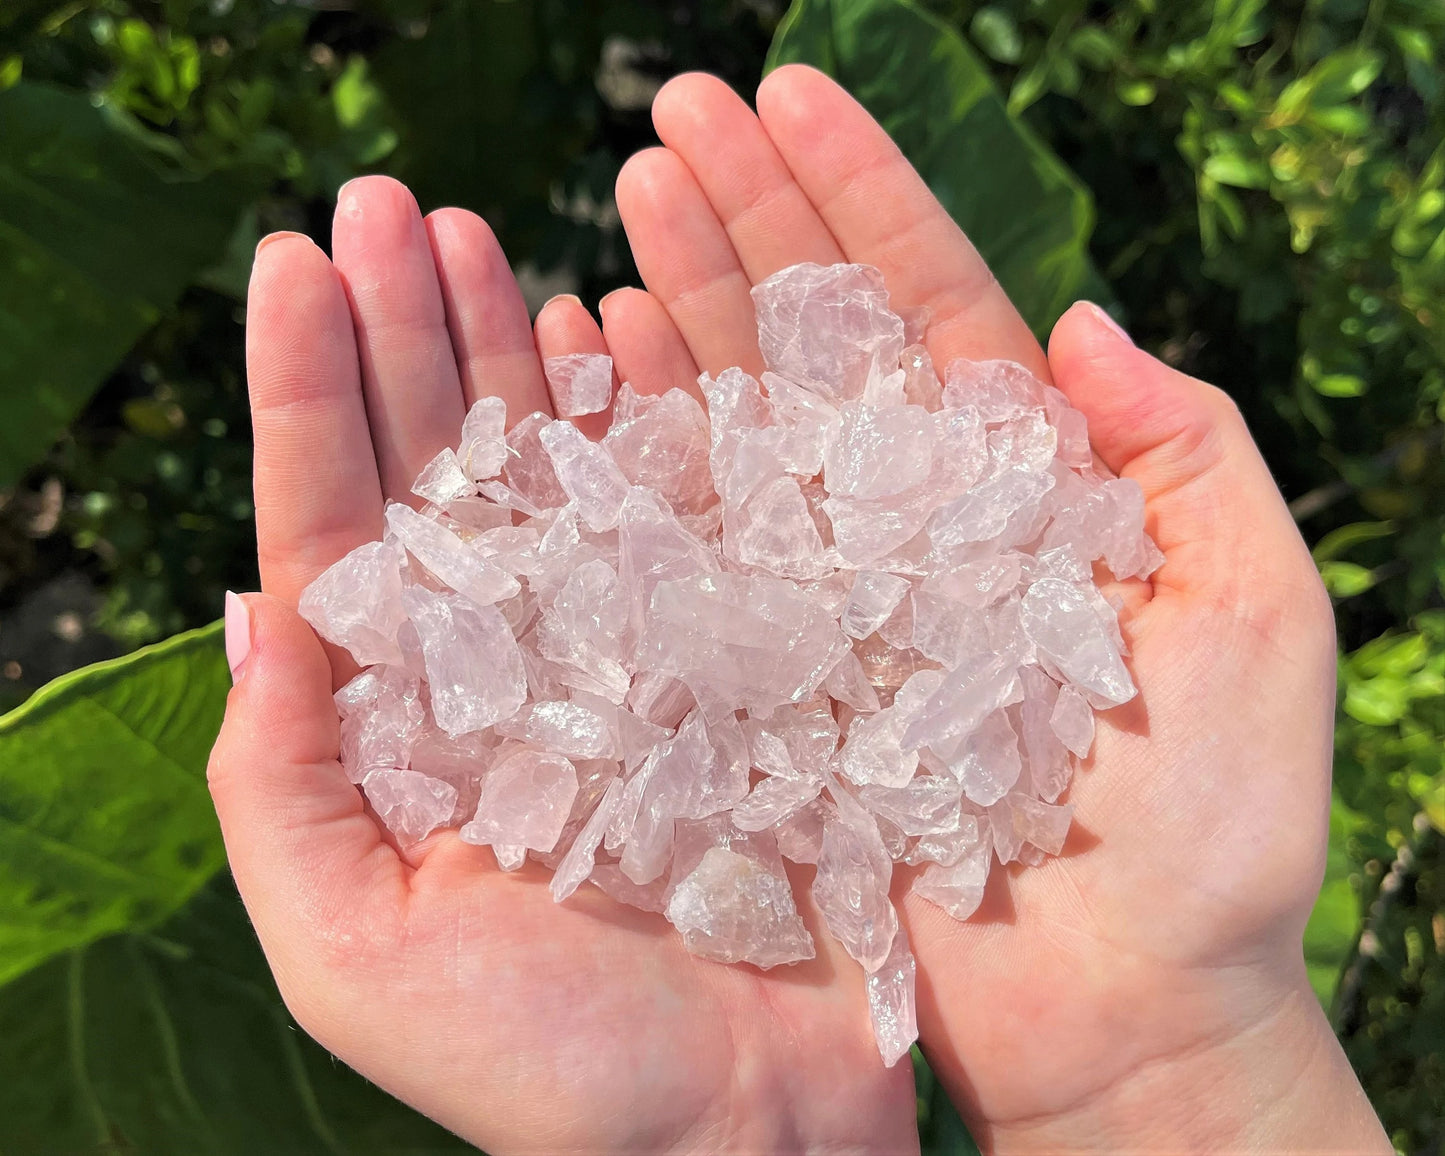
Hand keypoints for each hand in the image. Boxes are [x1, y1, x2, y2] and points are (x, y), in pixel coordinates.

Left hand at [207, 79, 919, 1155]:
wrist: (752, 1126)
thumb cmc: (551, 1067)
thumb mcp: (356, 950)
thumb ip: (278, 788)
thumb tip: (252, 609)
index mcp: (405, 723)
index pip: (342, 528)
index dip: (312, 396)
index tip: (297, 262)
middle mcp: (507, 665)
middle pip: (441, 468)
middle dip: (409, 334)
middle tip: (397, 206)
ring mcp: (624, 645)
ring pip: (555, 467)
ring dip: (516, 349)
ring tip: (489, 238)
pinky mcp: (730, 648)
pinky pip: (682, 508)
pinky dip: (652, 415)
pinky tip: (619, 328)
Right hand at [603, 67, 1390, 1151]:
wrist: (1120, 1011)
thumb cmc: (1209, 832)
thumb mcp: (1252, 618)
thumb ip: (1189, 460)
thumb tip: (1082, 324)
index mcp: (1015, 489)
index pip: (928, 307)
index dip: (860, 198)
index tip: (792, 92)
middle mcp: (903, 524)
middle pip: (812, 342)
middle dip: (747, 219)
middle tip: (672, 115)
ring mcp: (821, 595)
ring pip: (736, 421)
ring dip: (679, 304)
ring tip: (623, 195)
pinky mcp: (756, 679)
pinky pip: (687, 546)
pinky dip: (639, 448)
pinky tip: (593, 354)